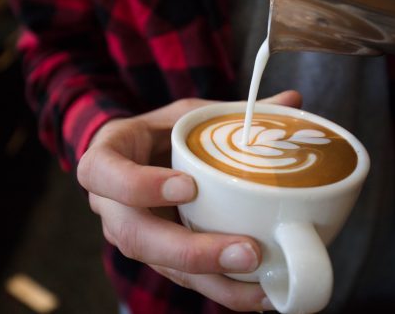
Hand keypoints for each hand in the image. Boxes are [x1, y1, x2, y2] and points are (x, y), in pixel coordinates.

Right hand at [77, 91, 301, 311]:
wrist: (138, 162)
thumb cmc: (158, 135)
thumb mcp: (185, 115)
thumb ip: (228, 111)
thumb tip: (292, 99)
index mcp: (107, 161)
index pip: (103, 173)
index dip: (138, 184)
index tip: (188, 186)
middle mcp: (111, 207)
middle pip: (135, 237)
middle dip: (191, 250)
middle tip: (247, 251)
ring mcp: (132, 236)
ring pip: (162, 267)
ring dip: (213, 279)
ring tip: (262, 286)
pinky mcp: (157, 257)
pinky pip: (184, 278)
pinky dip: (221, 288)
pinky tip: (259, 294)